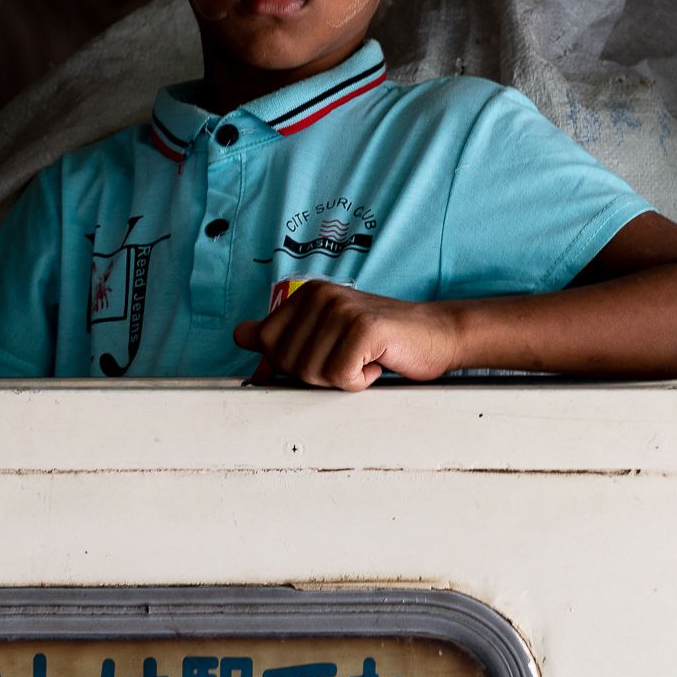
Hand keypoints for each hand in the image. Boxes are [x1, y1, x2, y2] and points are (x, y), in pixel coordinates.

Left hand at [232, 282, 464, 391]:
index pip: (269, 345)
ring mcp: (342, 309)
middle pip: (289, 363)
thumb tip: (241, 335)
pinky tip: (377, 362)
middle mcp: (321, 295)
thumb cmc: (382, 340)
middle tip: (350, 358)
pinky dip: (360, 381)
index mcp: (308, 294)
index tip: (325, 355)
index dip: (294, 364)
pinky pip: (340, 376)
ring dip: (342, 379)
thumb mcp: (326, 333)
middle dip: (320, 374)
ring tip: (364, 358)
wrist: (435, 334)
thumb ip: (283, 333)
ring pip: (312, 373)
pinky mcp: (364, 328)